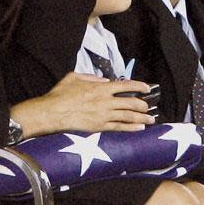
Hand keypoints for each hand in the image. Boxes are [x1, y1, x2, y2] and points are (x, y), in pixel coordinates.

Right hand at [10, 72, 155, 138]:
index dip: (139, 86)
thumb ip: (91, 77)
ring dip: (142, 117)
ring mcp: (103, 115)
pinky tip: (139, 128)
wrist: (52, 112)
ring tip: (151, 119)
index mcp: (100, 87)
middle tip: (148, 106)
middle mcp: (105, 101)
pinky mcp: (99, 127)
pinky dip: (131, 127)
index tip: (147, 88)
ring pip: (128, 116)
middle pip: (130, 103)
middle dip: (143, 104)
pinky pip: (119, 127)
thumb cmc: (60, 94)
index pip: (125, 86)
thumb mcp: (74, 77)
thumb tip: (104, 80)